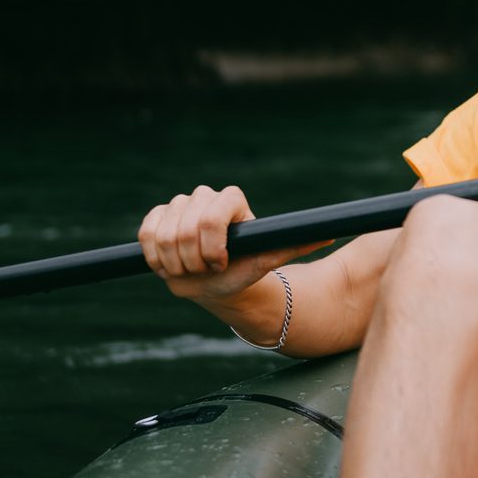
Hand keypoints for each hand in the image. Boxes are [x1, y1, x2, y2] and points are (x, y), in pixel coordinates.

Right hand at [137, 184, 320, 307]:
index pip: (213, 214)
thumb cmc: (245, 269)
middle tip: (207, 271)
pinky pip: (147, 234)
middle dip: (195, 259)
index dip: (213, 245)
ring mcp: (178, 206)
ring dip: (176, 261)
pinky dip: (155, 256)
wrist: (218, 280)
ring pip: (165, 233)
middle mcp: (203, 197)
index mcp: (231, 200)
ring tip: (192, 270)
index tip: (220, 264)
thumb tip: (331, 234)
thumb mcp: (269, 259)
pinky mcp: (156, 217)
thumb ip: (294, 244)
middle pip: (187, 227)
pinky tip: (169, 265)